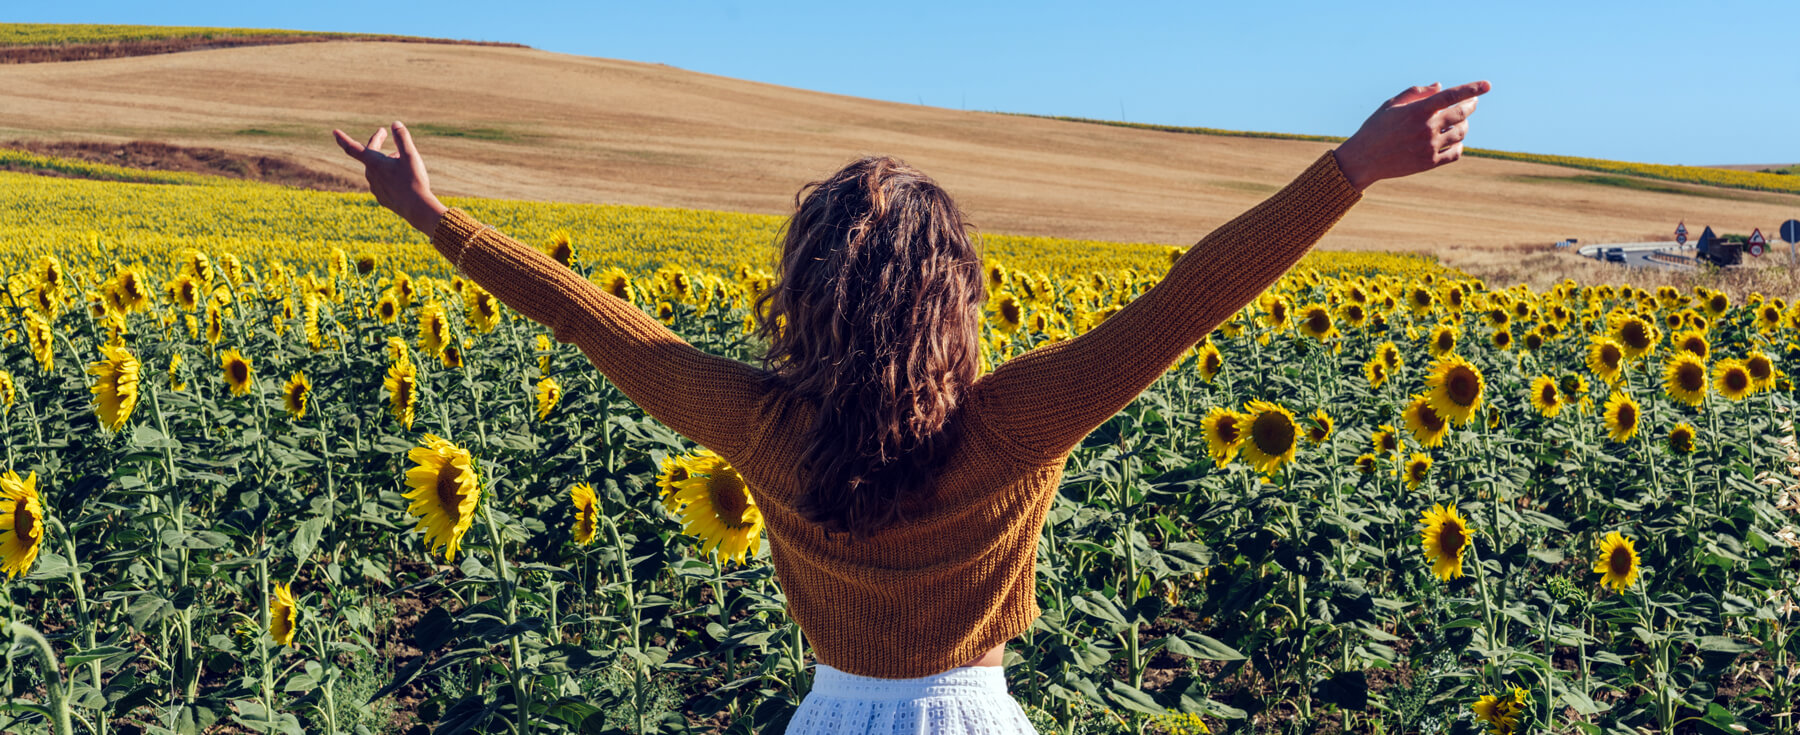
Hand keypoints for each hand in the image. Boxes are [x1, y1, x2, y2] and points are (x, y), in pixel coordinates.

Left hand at [333, 121, 447, 236]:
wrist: (418, 209)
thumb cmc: (414, 181)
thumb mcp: (411, 155)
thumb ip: (402, 138)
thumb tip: (395, 124)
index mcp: (374, 163)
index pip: (352, 148)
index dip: (343, 139)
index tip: (334, 132)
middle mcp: (370, 175)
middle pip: (369, 155)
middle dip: (376, 143)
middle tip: (384, 134)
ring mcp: (375, 188)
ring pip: (376, 169)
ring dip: (385, 160)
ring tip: (398, 157)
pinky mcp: (382, 198)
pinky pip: (382, 182)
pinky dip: (388, 175)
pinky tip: (401, 176)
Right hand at [1332, 80, 1491, 190]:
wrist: (1363, 160)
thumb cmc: (1376, 128)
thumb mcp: (1391, 105)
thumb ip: (1416, 92)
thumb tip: (1440, 86)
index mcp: (1417, 111)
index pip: (1451, 96)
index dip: (1472, 89)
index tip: (1488, 85)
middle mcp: (1426, 128)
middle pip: (1461, 114)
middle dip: (1470, 106)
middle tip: (1472, 103)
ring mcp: (1429, 147)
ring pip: (1461, 133)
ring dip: (1464, 126)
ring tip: (1460, 123)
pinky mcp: (1429, 162)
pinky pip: (1455, 153)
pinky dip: (1459, 146)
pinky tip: (1455, 141)